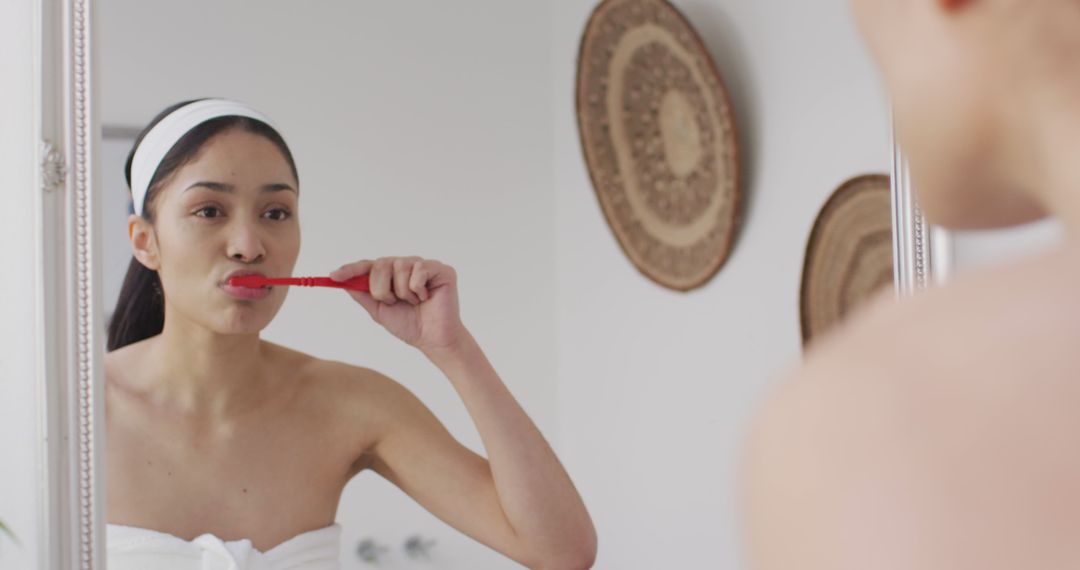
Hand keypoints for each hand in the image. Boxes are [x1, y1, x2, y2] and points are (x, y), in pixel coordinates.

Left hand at [330, 257, 465, 352]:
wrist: (433, 339)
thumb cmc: (410, 325)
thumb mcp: (379, 311)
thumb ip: (363, 295)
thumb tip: (343, 282)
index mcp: (391, 275)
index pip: (368, 266)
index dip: (350, 269)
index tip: (333, 276)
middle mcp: (406, 266)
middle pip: (381, 263)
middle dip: (382, 288)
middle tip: (394, 302)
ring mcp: (423, 266)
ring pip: (400, 266)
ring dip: (403, 292)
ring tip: (414, 302)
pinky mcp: (440, 269)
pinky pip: (419, 270)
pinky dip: (418, 289)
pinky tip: (426, 297)